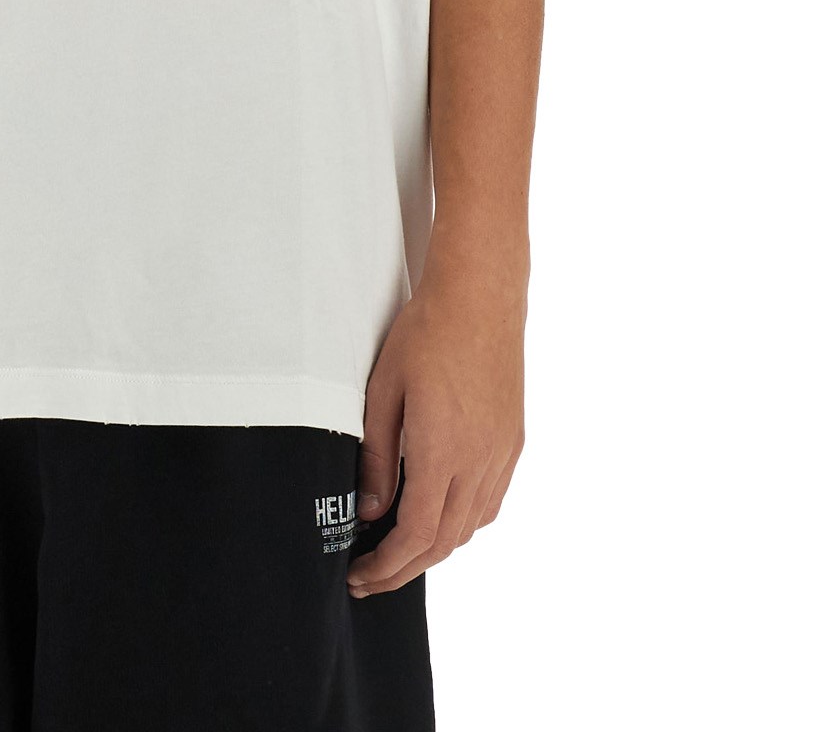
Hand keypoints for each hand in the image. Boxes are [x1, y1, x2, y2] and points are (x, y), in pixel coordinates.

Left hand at [346, 258, 525, 598]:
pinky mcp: (513, 442)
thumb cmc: (426, 334)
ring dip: (434, 548)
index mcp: (443, 452)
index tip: (360, 575)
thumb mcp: (383, 392)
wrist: (481, 297)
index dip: (387, 565)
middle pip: (444, 542)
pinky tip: (438, 515)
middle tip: (371, 576)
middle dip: (405, 568)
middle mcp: (479, 462)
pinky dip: (461, 522)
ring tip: (398, 550)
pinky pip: (489, 501)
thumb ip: (376, 457)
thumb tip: (370, 510)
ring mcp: (501, 454)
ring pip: (470, 526)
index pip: (416, 535)